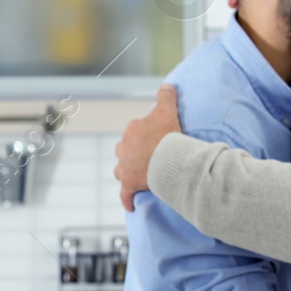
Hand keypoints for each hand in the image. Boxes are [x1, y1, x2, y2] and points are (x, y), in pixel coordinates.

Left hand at [116, 85, 182, 211]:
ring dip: (127, 172)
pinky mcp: (128, 185)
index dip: (143, 136)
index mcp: (132, 130)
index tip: (153, 141)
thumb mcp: (168, 110)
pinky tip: (130, 205)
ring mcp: (124, 167)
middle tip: (146, 158)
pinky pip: (125, 195)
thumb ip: (166, 96)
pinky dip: (127, 200)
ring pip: (121, 170)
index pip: (134, 132)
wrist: (168, 159)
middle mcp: (124, 148)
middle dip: (131, 154)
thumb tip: (167, 85)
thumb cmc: (168, 135)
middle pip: (124, 150)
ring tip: (138, 176)